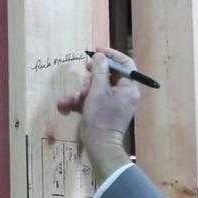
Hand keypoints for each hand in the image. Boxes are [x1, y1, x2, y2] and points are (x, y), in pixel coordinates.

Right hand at [57, 46, 139, 180]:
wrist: (99, 146)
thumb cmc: (101, 118)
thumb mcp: (98, 90)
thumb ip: (99, 70)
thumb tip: (100, 56)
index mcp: (129, 88)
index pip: (125, 64)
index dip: (111, 55)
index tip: (97, 51)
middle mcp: (125, 94)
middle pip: (110, 74)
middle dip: (93, 75)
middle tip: (84, 72)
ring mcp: (115, 103)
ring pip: (98, 87)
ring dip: (84, 89)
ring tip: (75, 97)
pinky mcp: (105, 110)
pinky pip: (94, 99)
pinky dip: (82, 100)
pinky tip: (68, 104)